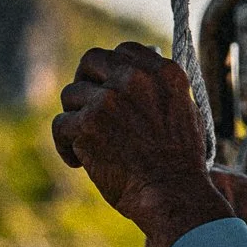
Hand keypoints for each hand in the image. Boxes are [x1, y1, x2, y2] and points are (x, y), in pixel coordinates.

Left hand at [52, 42, 233, 246]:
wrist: (173, 196)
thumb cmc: (181, 165)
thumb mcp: (185, 114)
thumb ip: (159, 90)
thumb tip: (139, 72)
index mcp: (163, 74)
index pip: (125, 50)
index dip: (112, 66)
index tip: (108, 83)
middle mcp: (135, 80)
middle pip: (91, 60)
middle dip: (85, 80)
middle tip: (86, 106)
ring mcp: (108, 100)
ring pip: (72, 95)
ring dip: (77, 119)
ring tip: (89, 144)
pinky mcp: (86, 124)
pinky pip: (61, 124)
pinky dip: (65, 145)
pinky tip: (78, 161)